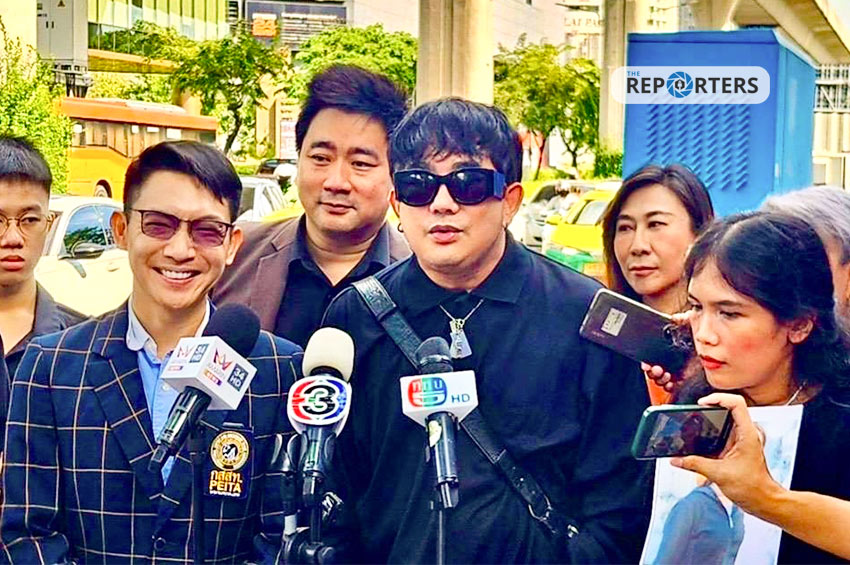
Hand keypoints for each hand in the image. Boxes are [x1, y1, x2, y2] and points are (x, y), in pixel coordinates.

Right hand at [641, 311, 692, 392]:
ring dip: (659, 378)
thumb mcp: (692, 326)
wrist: (715, 350)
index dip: (647, 361)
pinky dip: (668, 386)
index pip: (652, 357)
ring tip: (665, 374)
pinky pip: (670, 386)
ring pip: (660, 379)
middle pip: (653, 369)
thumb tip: (674, 318)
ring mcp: (675, 372)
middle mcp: (669, 362)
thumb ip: (684, 320)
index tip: (646, 363)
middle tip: (656, 369)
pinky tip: (670, 382)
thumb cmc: (700, 339)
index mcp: (667, 350)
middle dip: (652, 371)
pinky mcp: (682, 381)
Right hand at [671, 393, 781, 513]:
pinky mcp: (738, 447)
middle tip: (695, 413)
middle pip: (728, 408)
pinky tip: (702, 443)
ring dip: (710, 423)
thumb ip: (695, 464)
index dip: (718, 398)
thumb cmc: (752, 488)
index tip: (702, 403)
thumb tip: (676, 460)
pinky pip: (723, 433)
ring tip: (696, 426)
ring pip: (725, 421)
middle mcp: (747, 433)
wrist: (763, 501)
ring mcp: (743, 439)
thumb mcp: (719, 474)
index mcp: (747, 434)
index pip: (736, 403)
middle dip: (709, 409)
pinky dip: (711, 435)